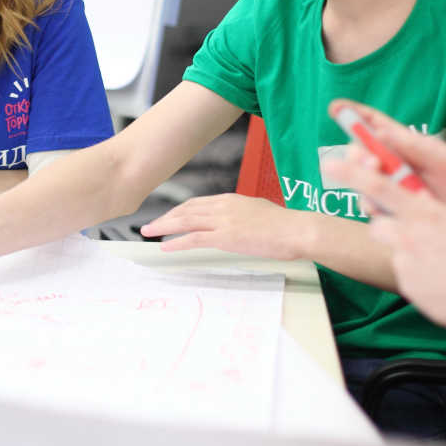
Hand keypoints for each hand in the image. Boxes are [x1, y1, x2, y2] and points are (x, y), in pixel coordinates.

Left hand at [139, 193, 309, 259]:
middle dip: (166, 217)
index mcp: (230, 199)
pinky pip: (194, 239)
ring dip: (163, 226)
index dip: (179, 210)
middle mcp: (223, 206)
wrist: (297, 229)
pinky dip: (177, 241)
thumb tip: (236, 221)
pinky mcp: (226, 237)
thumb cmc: (285, 225)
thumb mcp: (258, 211)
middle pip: (186, 210)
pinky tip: (165, 246)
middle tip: (150, 225)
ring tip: (148, 232)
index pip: (197, 203)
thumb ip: (242, 213)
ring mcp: (223, 221)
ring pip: (185, 221)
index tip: (168, 217)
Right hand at [325, 99, 445, 218]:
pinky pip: (369, 204)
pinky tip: (389, 207)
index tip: (335, 108)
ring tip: (385, 185)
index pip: (373, 124)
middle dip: (357, 156)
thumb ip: (412, 146)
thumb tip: (380, 132)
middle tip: (372, 163)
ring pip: (359, 179)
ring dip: (364, 181)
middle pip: (359, 153)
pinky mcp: (388, 207)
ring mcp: (388, 186)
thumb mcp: (442, 160)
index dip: (353, 115)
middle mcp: (391, 163)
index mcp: (403, 144)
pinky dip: (373, 204)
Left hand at [329, 149, 445, 326]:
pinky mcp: (405, 284)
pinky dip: (416, 273)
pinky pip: (404, 272)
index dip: (352, 173)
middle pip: (377, 222)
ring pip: (391, 247)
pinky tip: (439, 280)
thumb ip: (435, 212)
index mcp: (425, 214)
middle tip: (410, 233)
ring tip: (433, 260)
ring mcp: (404, 261)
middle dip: (387, 225)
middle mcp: (408, 235)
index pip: (379, 187)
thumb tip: (420, 203)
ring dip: (403, 249)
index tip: (330, 164)